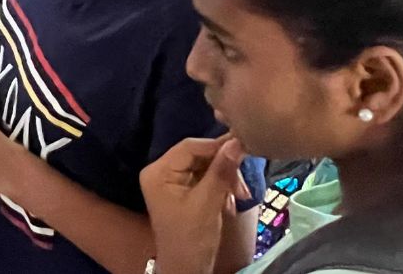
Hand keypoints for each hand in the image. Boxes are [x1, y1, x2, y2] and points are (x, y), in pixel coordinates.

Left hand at [139, 136, 250, 273]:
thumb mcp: (207, 203)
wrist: (187, 270)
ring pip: (206, 166)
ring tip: (239, 196)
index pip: (190, 147)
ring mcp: (173, 181)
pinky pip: (207, 178)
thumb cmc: (191, 239)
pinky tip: (230, 201)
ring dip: (226, 179)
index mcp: (158, 172)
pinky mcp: (185, 190)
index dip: (217, 146)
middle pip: (199, 155)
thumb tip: (236, 142)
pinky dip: (222, 186)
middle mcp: (162, 171)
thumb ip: (221, 171)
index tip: (244, 148)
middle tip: (243, 185)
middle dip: (224, 168)